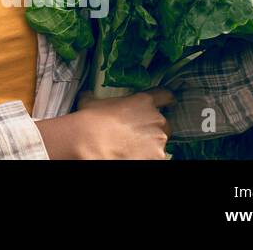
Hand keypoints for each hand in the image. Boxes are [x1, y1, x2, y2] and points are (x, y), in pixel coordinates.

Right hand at [43, 88, 174, 158]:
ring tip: (132, 147)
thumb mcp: (91, 102)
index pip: (165, 96)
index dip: (164, 100)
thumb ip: (97, 98)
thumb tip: (88, 95)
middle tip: (136, 132)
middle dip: (152, 127)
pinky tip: (133, 155)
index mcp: (143, 101)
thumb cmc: (92, 122)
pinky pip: (156, 156)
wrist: (93, 143)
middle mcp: (156, 119)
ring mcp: (159, 140)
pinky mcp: (158, 157)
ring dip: (150, 143)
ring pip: (160, 141)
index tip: (163, 104)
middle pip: (162, 122)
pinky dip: (148, 156)